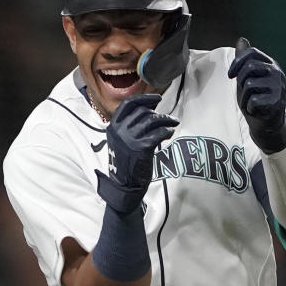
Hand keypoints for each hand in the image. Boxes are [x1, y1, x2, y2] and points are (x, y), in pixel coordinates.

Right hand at [96, 94, 177, 213]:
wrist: (124, 186)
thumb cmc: (125, 164)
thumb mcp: (120, 142)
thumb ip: (128, 127)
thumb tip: (149, 112)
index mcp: (112, 128)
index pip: (128, 105)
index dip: (144, 99)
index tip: (157, 99)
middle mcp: (119, 131)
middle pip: (142, 112)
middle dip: (158, 113)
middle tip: (168, 118)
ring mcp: (129, 139)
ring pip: (152, 121)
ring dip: (165, 120)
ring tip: (172, 123)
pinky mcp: (141, 148)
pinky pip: (158, 133)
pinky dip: (167, 131)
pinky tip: (170, 132)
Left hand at [228, 37, 285, 153]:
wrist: (265, 123)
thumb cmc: (255, 98)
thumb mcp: (246, 77)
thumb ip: (244, 60)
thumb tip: (241, 39)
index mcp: (270, 64)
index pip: (251, 52)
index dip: (237, 62)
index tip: (230, 75)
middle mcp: (277, 72)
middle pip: (249, 67)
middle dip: (240, 83)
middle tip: (245, 93)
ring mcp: (279, 87)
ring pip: (249, 85)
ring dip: (243, 98)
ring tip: (250, 103)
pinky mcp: (277, 102)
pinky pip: (253, 101)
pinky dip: (249, 108)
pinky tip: (256, 110)